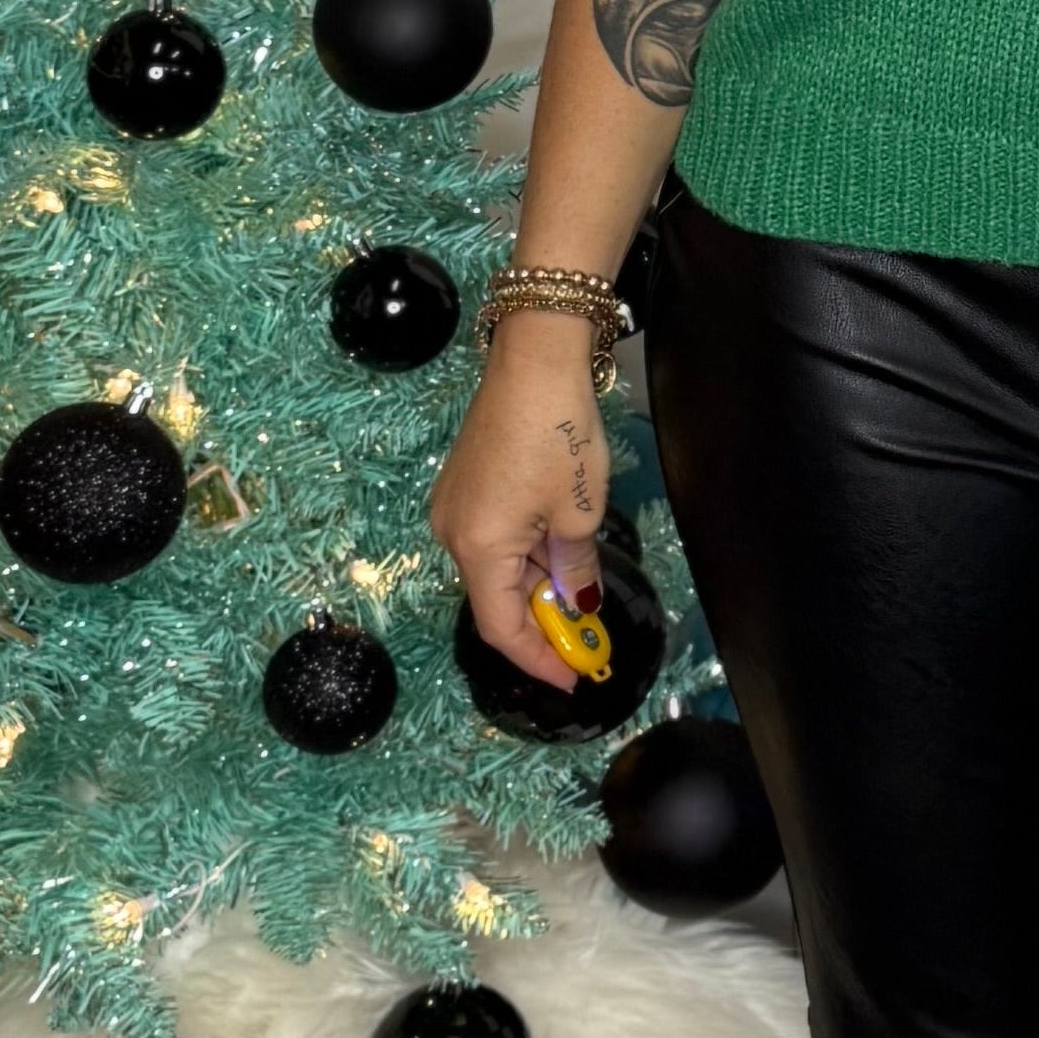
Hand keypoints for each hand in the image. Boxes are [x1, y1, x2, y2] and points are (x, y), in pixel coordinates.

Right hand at [428, 330, 614, 690]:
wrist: (534, 360)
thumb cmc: (557, 435)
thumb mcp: (578, 512)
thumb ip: (575, 567)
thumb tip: (578, 602)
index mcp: (477, 548)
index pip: (501, 627)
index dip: (537, 659)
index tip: (572, 676)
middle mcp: (452, 533)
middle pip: (496, 599)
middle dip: (541, 622)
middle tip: (586, 638)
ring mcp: (453, 508)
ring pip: (496, 568)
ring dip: (535, 586)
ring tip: (581, 588)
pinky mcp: (464, 485)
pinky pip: (493, 539)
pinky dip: (525, 556)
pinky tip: (558, 551)